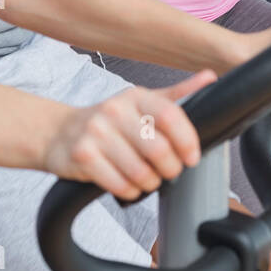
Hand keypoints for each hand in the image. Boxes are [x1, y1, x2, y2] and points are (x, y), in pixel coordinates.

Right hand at [43, 71, 215, 199]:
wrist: (59, 133)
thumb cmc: (109, 121)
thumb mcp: (141, 102)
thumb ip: (176, 94)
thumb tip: (211, 78)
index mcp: (134, 96)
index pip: (171, 115)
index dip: (188, 141)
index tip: (192, 157)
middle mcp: (114, 110)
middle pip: (158, 149)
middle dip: (170, 169)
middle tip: (168, 172)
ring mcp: (96, 133)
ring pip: (140, 172)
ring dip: (150, 183)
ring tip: (147, 179)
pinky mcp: (83, 156)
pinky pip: (119, 185)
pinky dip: (130, 192)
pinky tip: (128, 185)